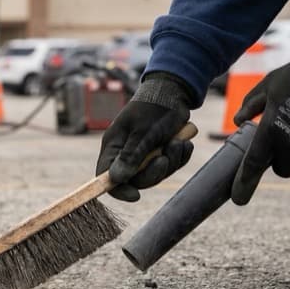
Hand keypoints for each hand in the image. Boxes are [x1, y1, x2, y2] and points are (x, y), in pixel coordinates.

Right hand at [96, 73, 194, 201]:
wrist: (174, 92)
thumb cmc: (153, 109)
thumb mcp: (143, 132)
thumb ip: (131, 156)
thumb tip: (115, 179)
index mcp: (113, 146)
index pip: (106, 176)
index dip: (118, 189)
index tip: (135, 195)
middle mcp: (126, 153)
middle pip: (135, 180)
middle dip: (154, 172)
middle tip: (165, 157)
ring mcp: (144, 154)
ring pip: (156, 174)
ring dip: (171, 161)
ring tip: (177, 143)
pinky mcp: (160, 152)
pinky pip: (170, 166)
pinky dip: (179, 157)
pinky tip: (183, 143)